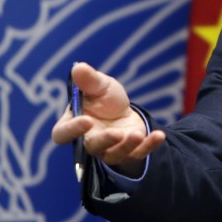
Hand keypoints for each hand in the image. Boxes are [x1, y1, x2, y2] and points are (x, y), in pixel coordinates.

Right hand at [51, 62, 165, 176]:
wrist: (124, 110)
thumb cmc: (105, 99)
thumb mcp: (100, 86)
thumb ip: (89, 80)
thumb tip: (78, 68)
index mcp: (74, 123)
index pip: (63, 132)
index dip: (72, 129)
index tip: (86, 121)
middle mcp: (89, 141)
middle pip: (91, 147)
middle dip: (104, 140)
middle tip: (116, 133)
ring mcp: (109, 150)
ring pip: (114, 154)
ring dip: (126, 145)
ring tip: (136, 134)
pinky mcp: (129, 154)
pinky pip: (139, 154)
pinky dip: (149, 146)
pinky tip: (159, 136)